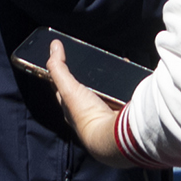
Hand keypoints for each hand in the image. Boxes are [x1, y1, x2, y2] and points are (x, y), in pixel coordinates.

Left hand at [43, 41, 130, 164]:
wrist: (112, 135)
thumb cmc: (86, 115)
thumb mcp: (68, 88)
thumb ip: (59, 68)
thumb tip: (53, 45)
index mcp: (71, 106)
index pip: (63, 87)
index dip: (64, 72)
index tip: (66, 57)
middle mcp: (86, 109)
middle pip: (85, 86)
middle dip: (90, 74)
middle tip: (94, 58)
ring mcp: (103, 110)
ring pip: (104, 89)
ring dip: (108, 78)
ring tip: (112, 64)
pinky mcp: (118, 109)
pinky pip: (120, 91)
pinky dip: (122, 81)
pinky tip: (126, 72)